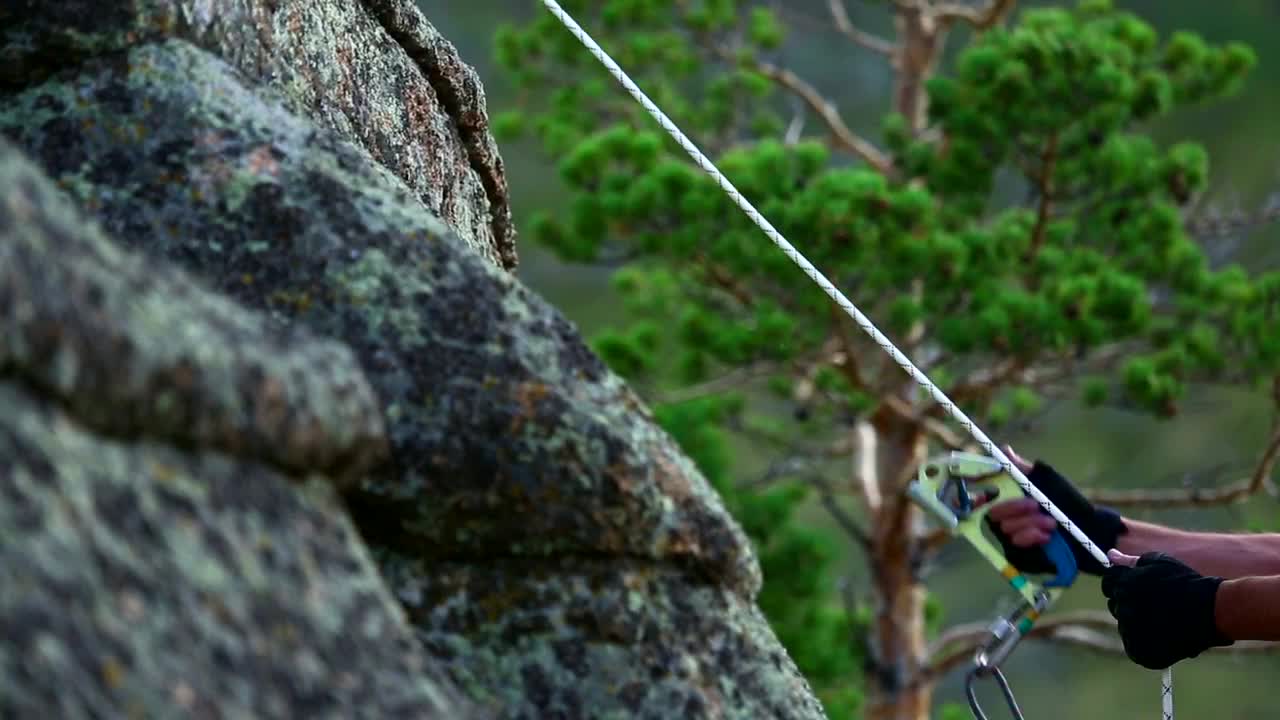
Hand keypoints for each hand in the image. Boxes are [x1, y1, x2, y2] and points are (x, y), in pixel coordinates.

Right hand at [984, 445, 1126, 574]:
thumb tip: (1005, 450)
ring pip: (1006, 529)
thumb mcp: (1048, 482)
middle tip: (1035, 505)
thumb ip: (1025, 469)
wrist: (1089, 531)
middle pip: (993, 514)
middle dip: (1014, 508)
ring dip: (1030, 523)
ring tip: (1052, 523)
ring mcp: (1010, 539)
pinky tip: (1048, 536)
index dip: (978, 494)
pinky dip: (1032, 538)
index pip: (983, 497)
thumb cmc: (1069, 503)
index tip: (987, 490)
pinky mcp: (1019, 556)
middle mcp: (1005, 519)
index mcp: (1009, 499)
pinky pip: (1015, 546)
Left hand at [1101, 549, 1231, 668]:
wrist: (1213, 610)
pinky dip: (1147, 647)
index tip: (1140, 590)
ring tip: (1166, 623)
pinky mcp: (1141, 653)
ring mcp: (1131, 632)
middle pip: (1116, 607)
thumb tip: (1110, 554)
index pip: (1109, 584)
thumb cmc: (1188, 582)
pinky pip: (1135, 649)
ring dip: (1140, 626)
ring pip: (1126, 628)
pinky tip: (1166, 639)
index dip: (1123, 585)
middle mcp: (1123, 608)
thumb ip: (1131, 561)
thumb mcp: (1160, 563)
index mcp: (1123, 585)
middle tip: (1158, 607)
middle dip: (1131, 605)